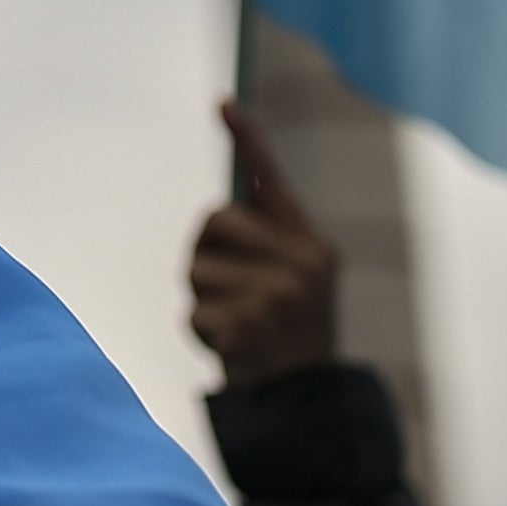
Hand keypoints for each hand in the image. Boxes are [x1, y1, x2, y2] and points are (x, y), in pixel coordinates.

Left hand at [189, 101, 340, 388]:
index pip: (274, 182)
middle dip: (206, 251)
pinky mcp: (248, 327)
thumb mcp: (295, 281)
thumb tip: (218, 211)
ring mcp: (276, 296)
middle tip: (228, 290)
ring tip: (235, 323)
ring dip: (201, 297)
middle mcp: (301, 264)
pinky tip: (230, 349)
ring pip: (196, 268)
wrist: (305, 402)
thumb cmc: (287, 333)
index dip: (248, 140)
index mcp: (312, 246)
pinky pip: (194, 312)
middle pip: (216, 220)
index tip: (223, 103)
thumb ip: (266, 243)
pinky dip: (201, 331)